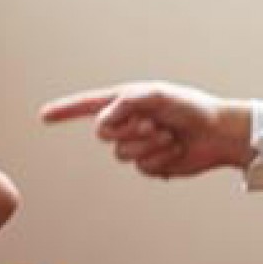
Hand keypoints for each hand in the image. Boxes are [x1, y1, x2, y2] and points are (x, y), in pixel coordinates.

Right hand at [40, 81, 252, 179]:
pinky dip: (159, 159)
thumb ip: (128, 101)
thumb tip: (104, 117)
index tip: (44, 116)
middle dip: (127, 130)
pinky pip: (141, 167)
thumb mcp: (159, 95)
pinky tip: (175, 150)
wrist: (218, 133)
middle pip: (103, 134)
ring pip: (121, 154)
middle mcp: (130, 122)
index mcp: (128, 101)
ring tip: (169, 136)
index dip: (66, 111)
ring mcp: (139, 144)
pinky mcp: (151, 163)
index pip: (89, 106)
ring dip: (147, 146)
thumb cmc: (192, 107)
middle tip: (153, 124)